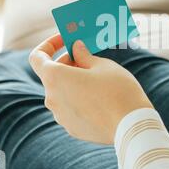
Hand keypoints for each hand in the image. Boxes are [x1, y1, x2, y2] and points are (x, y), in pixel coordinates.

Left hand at [29, 35, 152, 143]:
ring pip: (61, 92)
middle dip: (66, 62)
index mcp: (55, 78)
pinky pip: (70, 107)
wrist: (131, 126)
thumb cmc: (117, 91)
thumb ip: (84, 55)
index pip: (37, 57)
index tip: (66, 40)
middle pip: (51, 75)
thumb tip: (76, 49)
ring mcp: (60, 116)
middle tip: (87, 57)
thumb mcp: (103, 65)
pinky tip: (100, 97)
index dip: (49, 44)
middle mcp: (52, 98)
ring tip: (97, 78)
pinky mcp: (72, 128)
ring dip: (73, 81)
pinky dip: (79, 97)